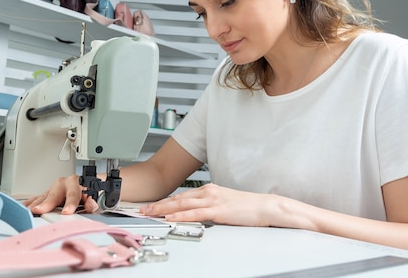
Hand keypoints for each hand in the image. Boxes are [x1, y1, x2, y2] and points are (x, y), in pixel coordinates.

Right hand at [23, 174, 98, 214]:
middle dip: (46, 203)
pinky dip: (29, 204)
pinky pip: (36, 199)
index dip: (70, 204)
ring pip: (43, 197)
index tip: (66, 212)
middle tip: (39, 210)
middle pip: (54, 195)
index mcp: (75, 183)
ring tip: (28, 212)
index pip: (73, 194)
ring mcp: (53, 189)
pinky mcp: (46, 194)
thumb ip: (92, 201)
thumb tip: (91, 205)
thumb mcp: (94, 195)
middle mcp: (62, 184)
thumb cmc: (87, 191)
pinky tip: (22, 208)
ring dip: (35, 205)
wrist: (84, 184)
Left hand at [139, 183, 276, 225]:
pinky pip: (195, 213)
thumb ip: (208, 206)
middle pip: (177, 198)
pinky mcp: (218, 210)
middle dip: (158, 204)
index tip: (152, 205)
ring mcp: (212, 200)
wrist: (264, 206)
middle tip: (143, 208)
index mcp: (208, 190)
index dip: (164, 201)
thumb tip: (195, 212)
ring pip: (182, 204)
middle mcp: (207, 192)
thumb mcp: (223, 202)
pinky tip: (171, 217)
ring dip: (164, 209)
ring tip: (151, 213)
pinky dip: (181, 215)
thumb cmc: (246, 206)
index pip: (181, 196)